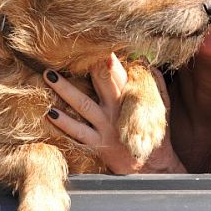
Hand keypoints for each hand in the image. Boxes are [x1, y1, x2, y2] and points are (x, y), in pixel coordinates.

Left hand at [43, 54, 185, 173]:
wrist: (152, 168)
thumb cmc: (155, 135)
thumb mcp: (161, 107)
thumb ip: (156, 85)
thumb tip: (147, 63)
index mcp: (132, 98)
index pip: (120, 72)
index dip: (109, 57)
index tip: (97, 42)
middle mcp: (117, 109)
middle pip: (102, 82)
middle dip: (87, 65)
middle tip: (70, 49)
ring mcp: (106, 127)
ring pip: (83, 103)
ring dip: (64, 89)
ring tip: (48, 75)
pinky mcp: (98, 144)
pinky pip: (77, 132)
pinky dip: (63, 122)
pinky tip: (49, 112)